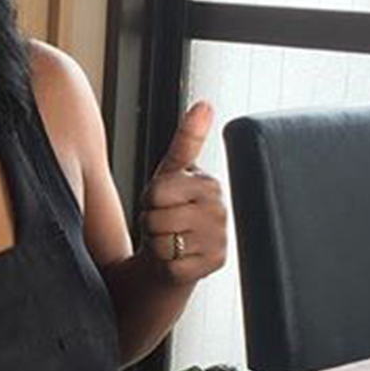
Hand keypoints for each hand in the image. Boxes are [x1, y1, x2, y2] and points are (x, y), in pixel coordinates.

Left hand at [137, 100, 227, 284]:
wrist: (172, 254)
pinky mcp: (213, 266)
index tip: (160, 200)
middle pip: (156, 216)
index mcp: (209, 184)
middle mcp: (221, 211)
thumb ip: (186, 140)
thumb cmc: (169, 209)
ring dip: (155, 242)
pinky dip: (164, 263)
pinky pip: (170, 263)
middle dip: (149, 220)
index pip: (157, 191)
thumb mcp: (172, 173)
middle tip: (162, 222)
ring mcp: (220, 240)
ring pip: (161, 241)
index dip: (149, 198)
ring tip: (168, 237)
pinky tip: (175, 257)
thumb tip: (205, 104)